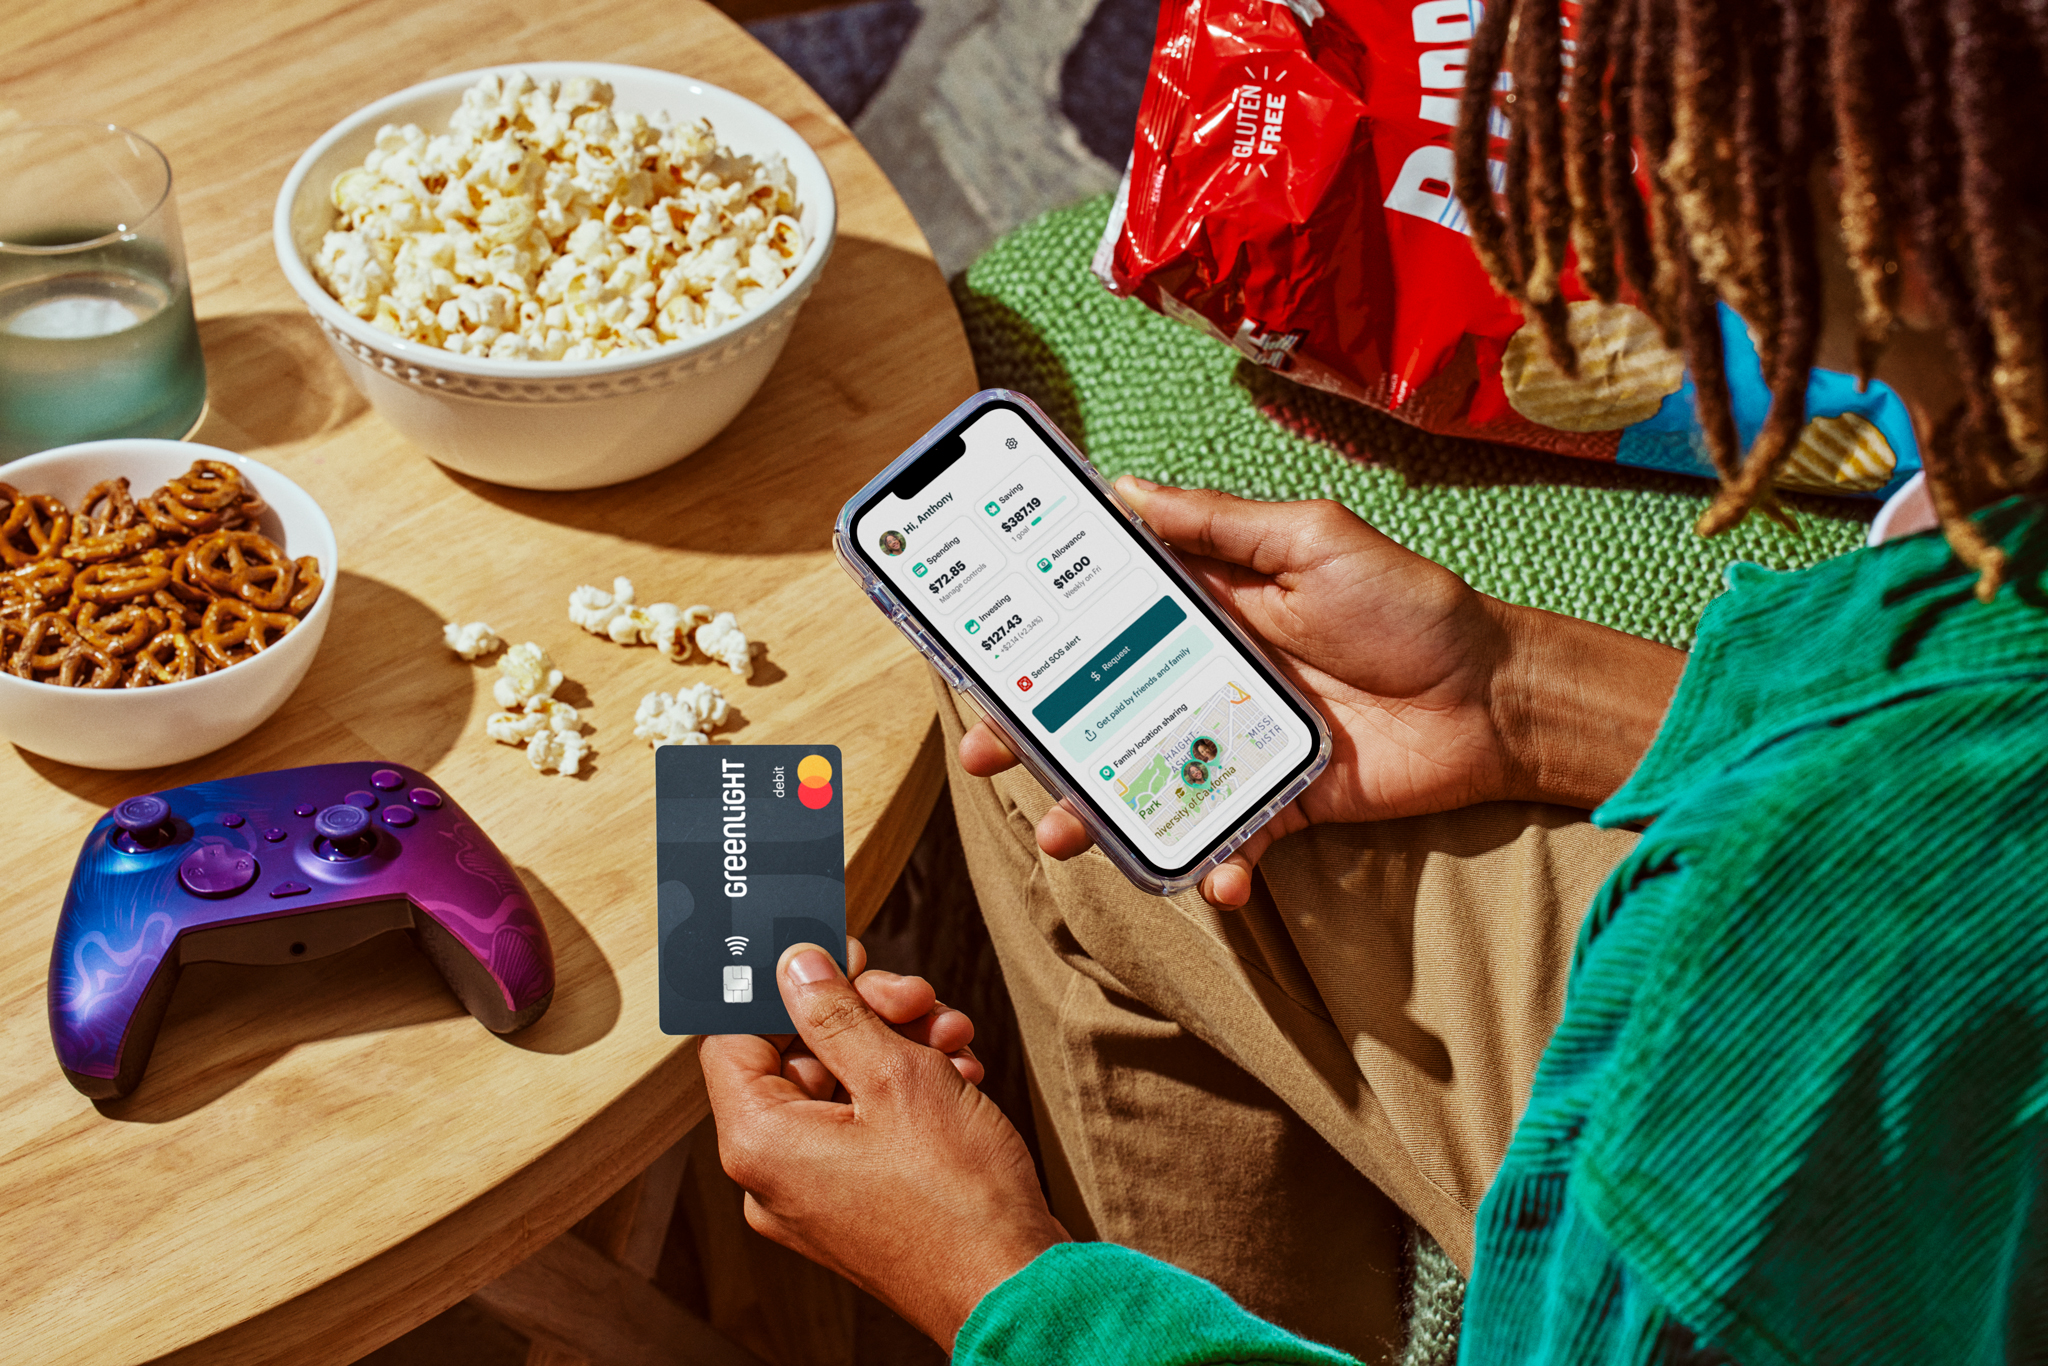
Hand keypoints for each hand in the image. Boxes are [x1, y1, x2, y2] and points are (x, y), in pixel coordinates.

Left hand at [700, 943, 1066, 1349]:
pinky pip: (866, 1127)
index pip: (734, 1037)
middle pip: (798, 1057)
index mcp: (760, 1144)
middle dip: (864, 1014)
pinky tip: (960, 1076)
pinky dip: (909, 1092)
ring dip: (898, 1046)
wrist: (1016, 1286)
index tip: (831, 954)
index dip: (781, 987)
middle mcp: (774, 1176)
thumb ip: (834, 1012)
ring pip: (842, 1087)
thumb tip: (793, 966)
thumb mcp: (895, 1075)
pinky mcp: (859, 1205)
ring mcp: (816, 1196)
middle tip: (914, 995)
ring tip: (954, 1038)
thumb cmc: (956, 1195)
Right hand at [961, 479, 1685, 906]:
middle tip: (988, 751)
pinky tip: (1210, 878)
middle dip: (1042, 735)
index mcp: (1213, 609)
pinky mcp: (1285, 803)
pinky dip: (1215, 865)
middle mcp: (1215, 677)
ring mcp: (1244, 744)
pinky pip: (1232, 838)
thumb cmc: (1412, 604)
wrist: (1499, 697)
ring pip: (1150, 780)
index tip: (983, 650)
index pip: (1109, 620)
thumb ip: (1220, 523)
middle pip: (1108, 709)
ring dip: (1100, 811)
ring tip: (1060, 832)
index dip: (1046, 636)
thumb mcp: (1313, 540)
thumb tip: (1122, 489)